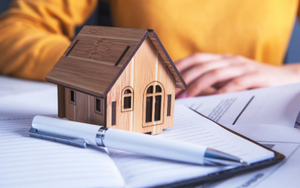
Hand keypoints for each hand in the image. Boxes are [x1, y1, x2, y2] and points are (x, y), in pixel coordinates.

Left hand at [175, 53, 299, 97]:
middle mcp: (230, 60)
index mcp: (222, 59)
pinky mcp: (255, 76)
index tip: (169, 76)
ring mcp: (242, 67)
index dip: (181, 65)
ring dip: (198, 85)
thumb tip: (189, 91)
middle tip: (174, 91)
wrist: (283, 78)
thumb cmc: (251, 80)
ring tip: (187, 96)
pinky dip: (223, 90)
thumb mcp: (229, 78)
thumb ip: (213, 82)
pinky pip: (236, 82)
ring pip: (215, 73)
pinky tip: (214, 98)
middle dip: (185, 78)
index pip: (197, 58)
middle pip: (202, 65)